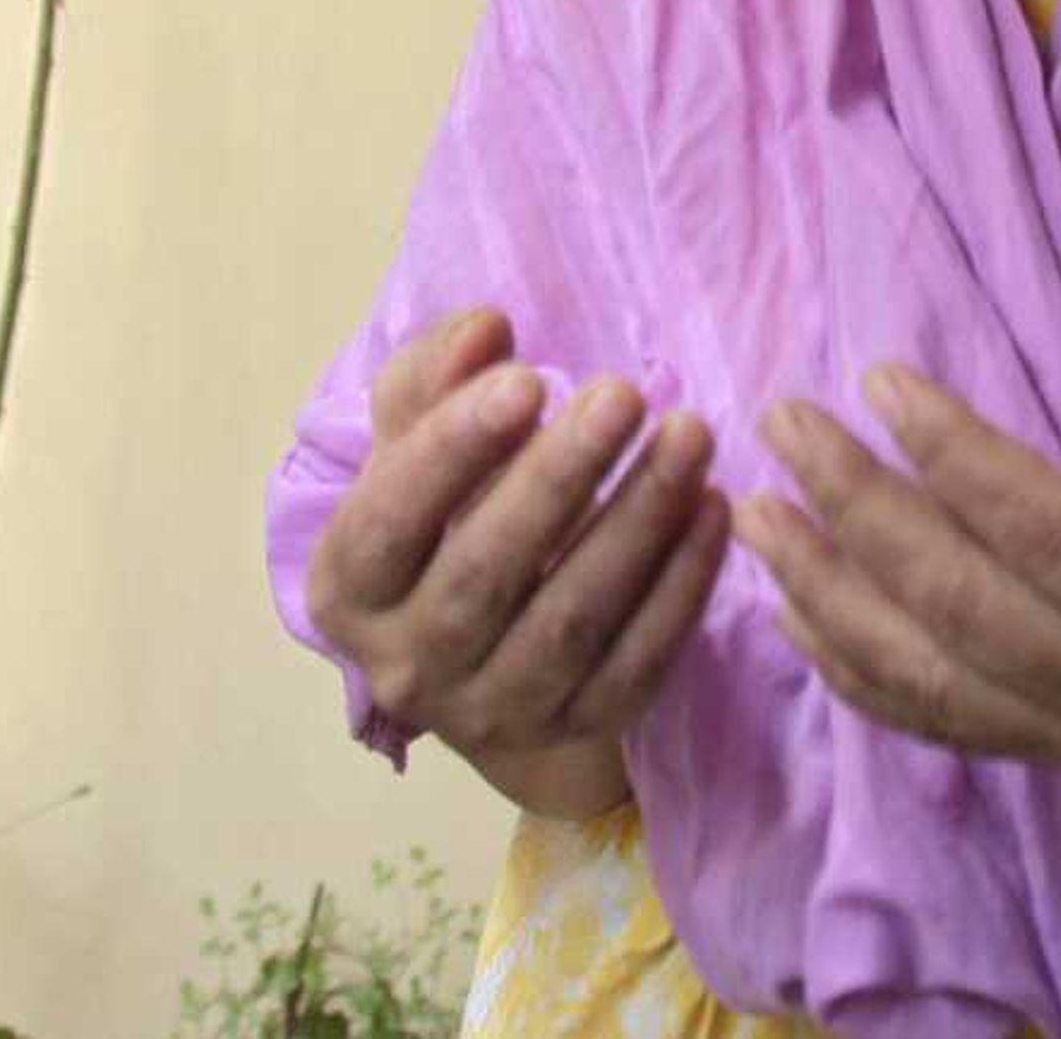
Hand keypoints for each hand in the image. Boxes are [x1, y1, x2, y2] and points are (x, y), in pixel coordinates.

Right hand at [300, 309, 729, 816]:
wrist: (478, 655)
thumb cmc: (439, 518)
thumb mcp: (411, 446)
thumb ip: (432, 376)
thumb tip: (485, 328)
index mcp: (347, 588)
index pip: (390, 521)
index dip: (455, 450)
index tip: (528, 379)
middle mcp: (407, 666)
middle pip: (484, 574)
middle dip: (559, 478)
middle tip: (625, 394)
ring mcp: (493, 711)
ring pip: (570, 622)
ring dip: (638, 522)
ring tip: (689, 435)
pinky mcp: (574, 732)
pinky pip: (636, 662)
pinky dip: (680, 585)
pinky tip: (712, 507)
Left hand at [740, 338, 1060, 787]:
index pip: (1057, 535)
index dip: (957, 458)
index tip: (877, 377)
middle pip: (970, 609)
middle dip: (860, 512)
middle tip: (783, 420)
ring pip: (934, 680)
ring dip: (826, 593)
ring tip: (751, 508)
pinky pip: (940, 722)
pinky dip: (852, 668)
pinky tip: (790, 603)